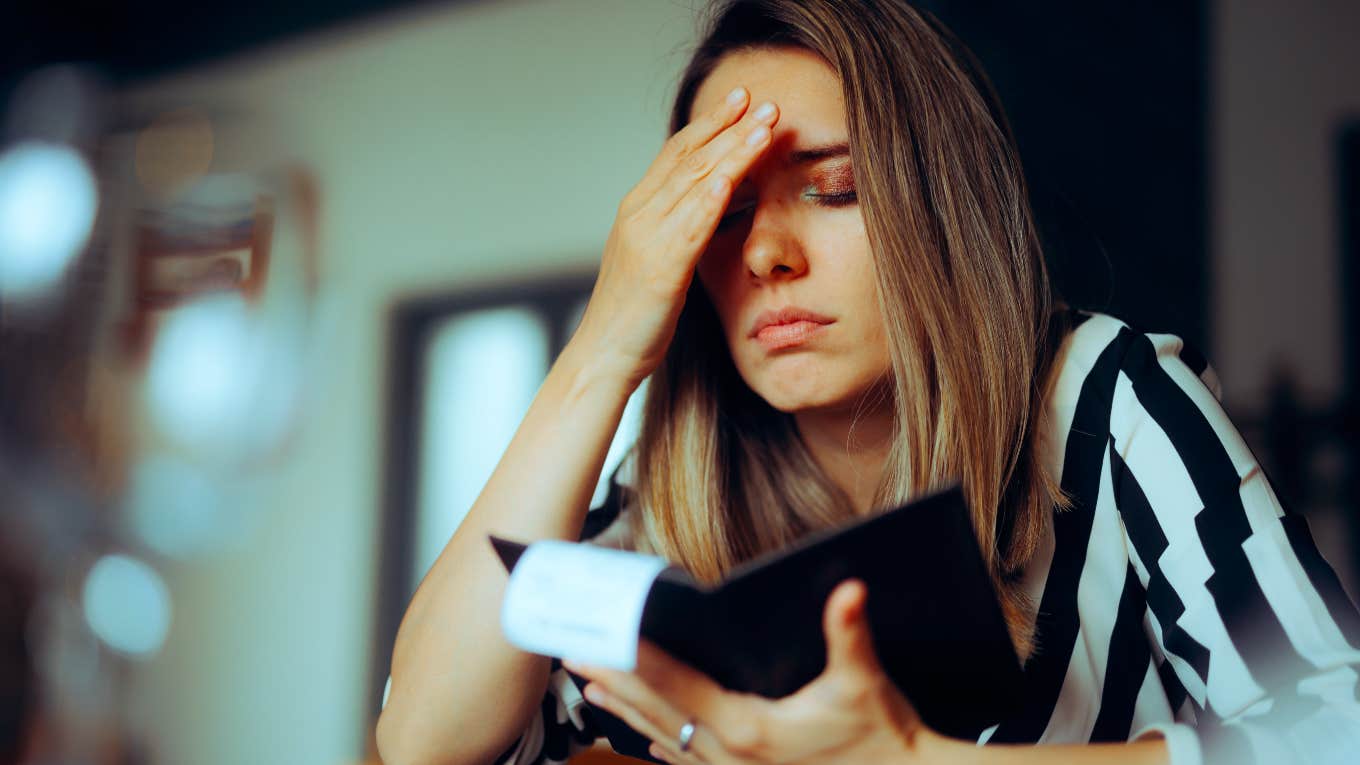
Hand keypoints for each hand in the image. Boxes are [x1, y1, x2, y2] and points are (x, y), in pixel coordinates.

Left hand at [562, 580, 937, 764]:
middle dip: (612, 679)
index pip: (675, 683)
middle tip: (573, 650)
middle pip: (656, 710)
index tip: (600, 635)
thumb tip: (849, 591)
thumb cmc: (883, 738)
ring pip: (665, 737)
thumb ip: (849, 636)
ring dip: (626, 710)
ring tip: (589, 687)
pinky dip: (659, 740)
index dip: (634, 657)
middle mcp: (730, 754)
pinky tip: (643, 738)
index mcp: (748, 727)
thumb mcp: (864, 685)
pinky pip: (688, 759)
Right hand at [570, 86, 779, 389]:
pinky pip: (689, 226)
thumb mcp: (658, 261)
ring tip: (764, 126)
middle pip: (689, 158)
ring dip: (732, 151)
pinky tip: (731, 176)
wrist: (604, 356)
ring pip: (695, 183)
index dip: (710, 125)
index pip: (678, 154)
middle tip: (764, 100)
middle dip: (729, 126)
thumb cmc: (634, 316)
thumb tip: (709, 206)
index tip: (742, 102)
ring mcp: (648, 239)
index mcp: (638, 210)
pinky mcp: (660, 269)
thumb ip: (678, 229)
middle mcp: (639, 214)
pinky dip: (710, 198)